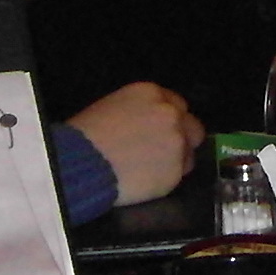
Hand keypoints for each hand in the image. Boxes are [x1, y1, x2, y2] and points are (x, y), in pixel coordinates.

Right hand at [67, 80, 203, 204]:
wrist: (83, 162)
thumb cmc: (85, 134)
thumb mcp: (113, 107)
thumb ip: (139, 111)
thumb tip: (146, 126)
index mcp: (152, 93)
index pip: (176, 104)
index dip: (169, 120)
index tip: (159, 132)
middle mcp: (171, 114)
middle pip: (192, 127)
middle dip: (182, 139)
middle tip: (162, 152)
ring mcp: (177, 142)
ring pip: (189, 154)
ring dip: (176, 160)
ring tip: (151, 170)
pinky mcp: (176, 171)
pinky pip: (178, 175)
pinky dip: (166, 179)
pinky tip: (146, 181)